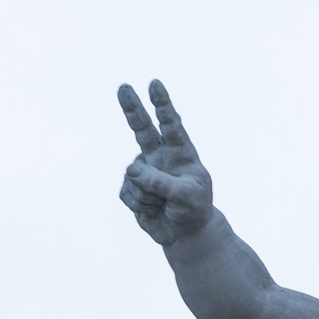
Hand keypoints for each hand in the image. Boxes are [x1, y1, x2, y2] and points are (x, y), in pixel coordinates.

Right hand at [118, 80, 212, 244]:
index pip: (171, 125)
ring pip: (134, 175)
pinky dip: (140, 205)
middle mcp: (160, 156)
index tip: (155, 84)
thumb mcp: (187, 196)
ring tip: (164, 204)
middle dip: (132, 108)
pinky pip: (127, 192)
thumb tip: (133, 170)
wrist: (186, 233)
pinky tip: (152, 210)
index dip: (163, 105)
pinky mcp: (131, 187)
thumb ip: (162, 182)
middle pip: (142, 127)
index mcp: (181, 153)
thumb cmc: (194, 210)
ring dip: (148, 195)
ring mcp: (144, 170)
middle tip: (124, 87)